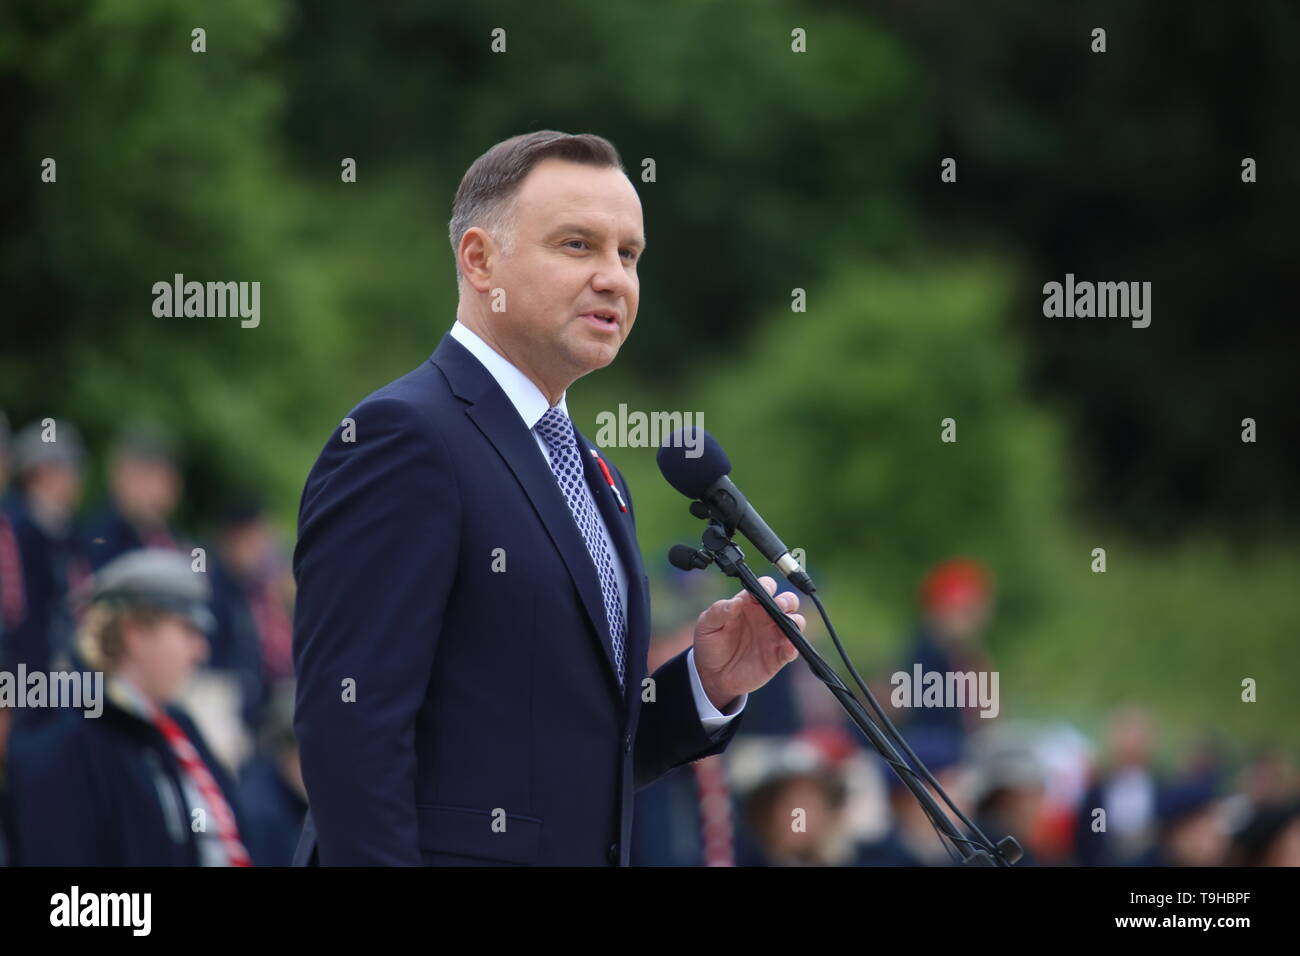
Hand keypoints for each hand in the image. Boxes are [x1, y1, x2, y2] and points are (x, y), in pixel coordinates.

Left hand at [692, 576, 804, 711]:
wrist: (712, 677)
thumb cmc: (710, 645)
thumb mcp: (706, 625)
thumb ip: (719, 611)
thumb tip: (736, 601)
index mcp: (749, 604)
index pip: (765, 587)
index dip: (767, 586)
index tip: (761, 593)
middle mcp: (765, 617)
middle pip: (787, 601)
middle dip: (787, 600)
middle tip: (779, 606)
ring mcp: (774, 636)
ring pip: (796, 622)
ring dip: (795, 621)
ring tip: (786, 625)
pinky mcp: (778, 656)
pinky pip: (793, 648)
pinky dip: (795, 646)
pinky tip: (789, 646)